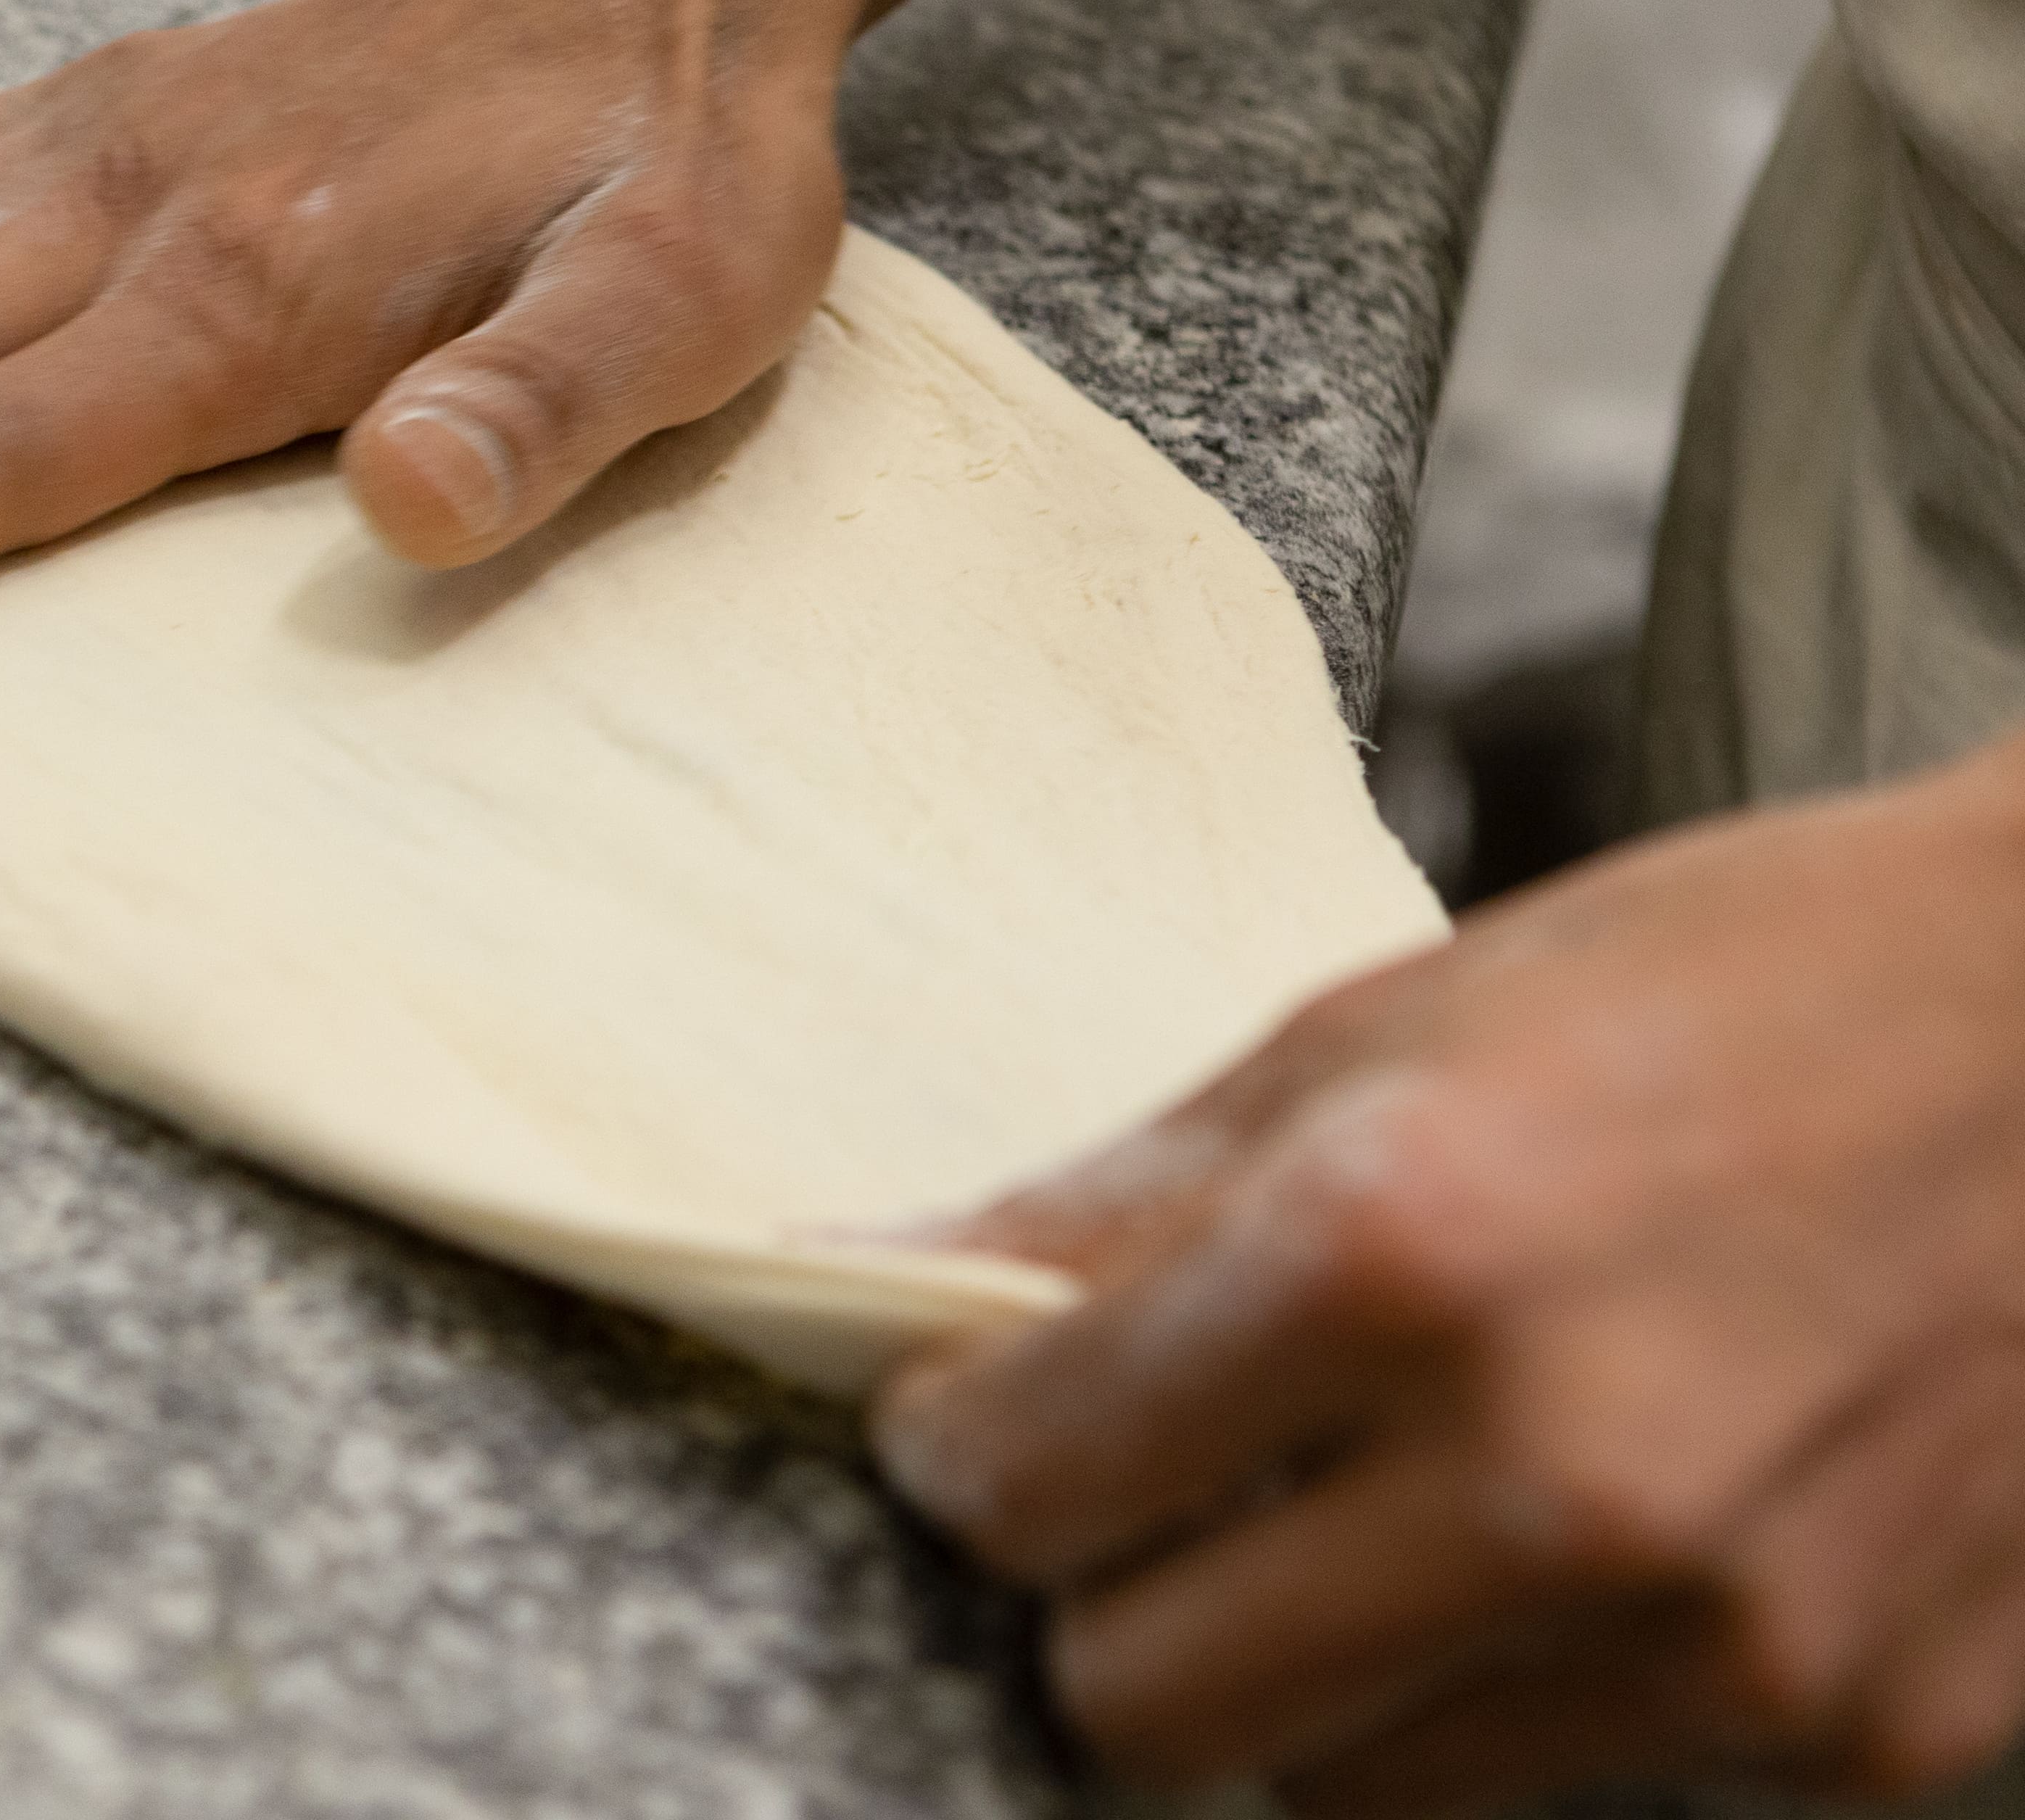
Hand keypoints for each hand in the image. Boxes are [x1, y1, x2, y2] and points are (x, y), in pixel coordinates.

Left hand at [873, 737, 2024, 1811]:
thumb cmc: (1749, 981)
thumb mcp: (1389, 1023)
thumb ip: (1123, 1196)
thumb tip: (865, 1273)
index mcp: (1400, 1254)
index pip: (1025, 1485)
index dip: (960, 1454)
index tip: (970, 1420)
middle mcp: (1554, 1478)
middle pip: (1146, 1705)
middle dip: (1103, 1604)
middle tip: (1149, 1498)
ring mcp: (1722, 1637)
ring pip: (1345, 1787)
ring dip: (1310, 1673)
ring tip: (1387, 1502)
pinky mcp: (1855, 1734)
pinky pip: (1573, 1774)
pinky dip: (1526, 1684)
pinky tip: (1598, 1526)